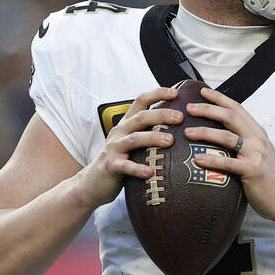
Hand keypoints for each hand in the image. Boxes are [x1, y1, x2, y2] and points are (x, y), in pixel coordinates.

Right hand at [78, 86, 182, 205]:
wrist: (94, 180)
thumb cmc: (119, 159)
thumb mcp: (132, 140)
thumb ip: (148, 131)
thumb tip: (177, 124)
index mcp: (127, 123)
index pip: (141, 101)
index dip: (157, 94)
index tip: (176, 93)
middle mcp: (120, 132)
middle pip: (141, 117)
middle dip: (161, 115)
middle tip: (180, 118)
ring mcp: (115, 148)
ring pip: (134, 139)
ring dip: (153, 138)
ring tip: (170, 141)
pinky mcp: (112, 165)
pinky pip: (125, 166)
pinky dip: (138, 168)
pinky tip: (150, 172)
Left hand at [183, 87, 274, 222]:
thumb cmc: (268, 179)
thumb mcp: (258, 154)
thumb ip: (243, 143)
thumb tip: (217, 139)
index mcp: (257, 133)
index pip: (237, 109)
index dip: (219, 98)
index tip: (202, 91)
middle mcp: (257, 139)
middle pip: (230, 117)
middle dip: (208, 109)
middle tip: (189, 108)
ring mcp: (256, 154)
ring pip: (227, 137)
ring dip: (205, 132)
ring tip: (187, 132)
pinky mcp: (252, 171)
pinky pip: (228, 163)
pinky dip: (212, 160)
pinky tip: (197, 159)